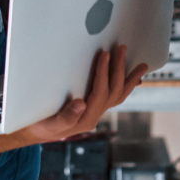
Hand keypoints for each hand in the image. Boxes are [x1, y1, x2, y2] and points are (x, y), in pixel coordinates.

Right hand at [18, 45, 147, 144]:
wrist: (37, 131)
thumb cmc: (41, 125)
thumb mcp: (50, 123)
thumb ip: (66, 116)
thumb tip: (81, 103)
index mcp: (86, 118)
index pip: (100, 93)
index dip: (104, 73)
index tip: (105, 54)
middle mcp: (95, 115)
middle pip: (114, 91)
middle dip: (119, 69)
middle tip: (121, 48)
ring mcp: (96, 111)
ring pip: (118, 94)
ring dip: (129, 78)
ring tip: (141, 65)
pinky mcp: (94, 107)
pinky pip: (115, 96)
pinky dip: (126, 86)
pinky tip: (134, 79)